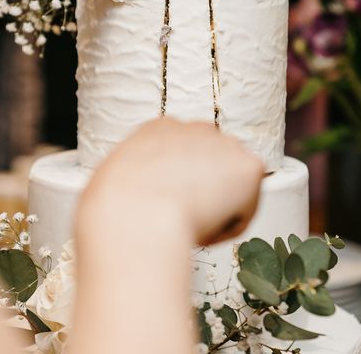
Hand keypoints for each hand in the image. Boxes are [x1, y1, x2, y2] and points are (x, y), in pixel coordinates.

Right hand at [78, 118, 264, 245]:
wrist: (133, 217)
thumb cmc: (111, 211)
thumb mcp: (112, 183)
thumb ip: (137, 182)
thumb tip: (141, 202)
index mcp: (159, 130)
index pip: (182, 155)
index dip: (179, 186)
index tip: (168, 208)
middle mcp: (196, 129)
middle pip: (212, 165)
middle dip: (205, 192)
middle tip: (185, 221)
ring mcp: (225, 145)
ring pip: (231, 188)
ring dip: (219, 211)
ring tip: (189, 229)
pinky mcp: (249, 167)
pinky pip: (246, 208)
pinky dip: (231, 227)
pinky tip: (205, 231)